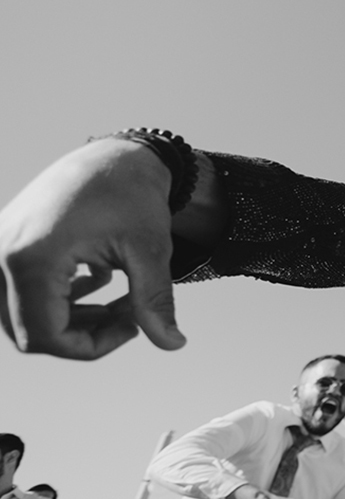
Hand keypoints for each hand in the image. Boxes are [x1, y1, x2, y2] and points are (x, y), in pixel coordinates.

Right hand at [0, 138, 185, 358]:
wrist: (117, 153)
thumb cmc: (134, 195)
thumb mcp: (149, 251)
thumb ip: (154, 302)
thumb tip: (173, 345)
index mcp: (32, 259)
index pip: (46, 336)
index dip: (93, 345)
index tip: (135, 326)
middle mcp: (3, 254)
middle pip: (30, 331)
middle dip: (84, 333)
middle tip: (132, 313)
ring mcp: (0, 247)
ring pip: (24, 315)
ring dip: (72, 318)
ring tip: (123, 301)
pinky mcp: (9, 242)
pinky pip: (21, 291)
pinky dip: (60, 298)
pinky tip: (99, 281)